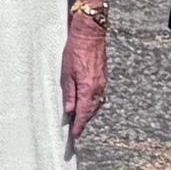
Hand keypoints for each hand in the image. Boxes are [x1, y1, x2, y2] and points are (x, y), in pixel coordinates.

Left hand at [60, 11, 107, 143]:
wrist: (90, 33)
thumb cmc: (75, 50)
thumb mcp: (66, 72)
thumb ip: (69, 93)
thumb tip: (69, 111)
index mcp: (88, 89)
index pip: (83, 114)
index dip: (79, 126)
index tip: (75, 136)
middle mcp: (98, 88)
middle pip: (91, 112)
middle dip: (84, 122)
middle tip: (76, 131)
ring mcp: (102, 83)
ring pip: (96, 105)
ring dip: (88, 113)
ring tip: (80, 119)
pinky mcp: (103, 77)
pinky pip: (99, 96)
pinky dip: (93, 104)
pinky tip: (86, 103)